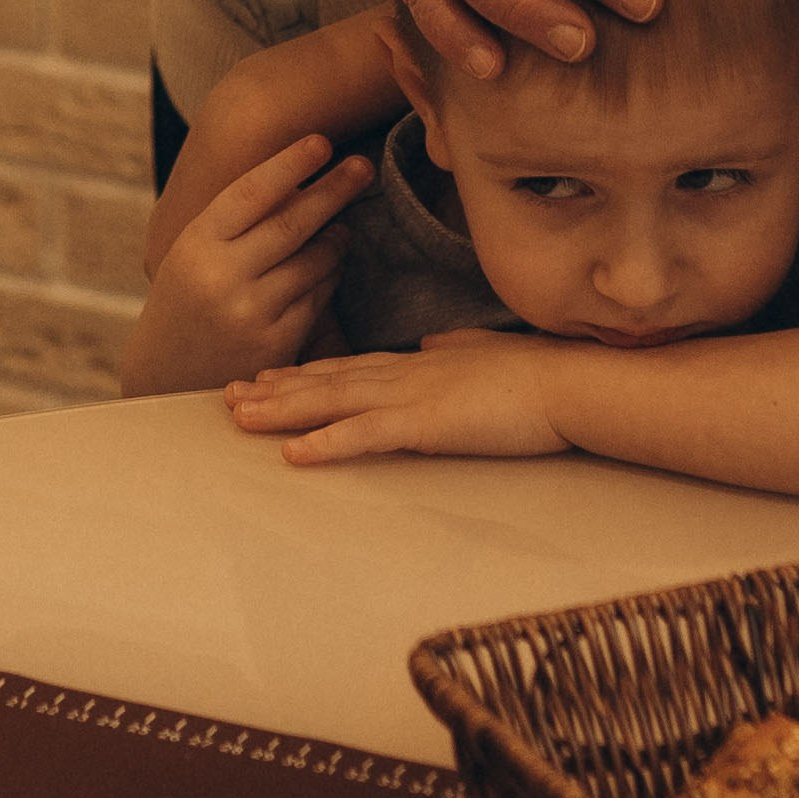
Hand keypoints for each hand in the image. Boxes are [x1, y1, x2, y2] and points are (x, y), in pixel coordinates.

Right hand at [123, 135, 374, 396]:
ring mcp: (248, 314)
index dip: (289, 164)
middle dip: (334, 190)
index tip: (322, 141)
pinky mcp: (275, 345)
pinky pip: (319, 296)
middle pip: (291, 223)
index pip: (250, 193)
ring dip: (336, 238)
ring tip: (341, 226)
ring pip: (314, 260)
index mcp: (195, 245)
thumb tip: (304, 174)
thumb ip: (239, 219)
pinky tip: (330, 266)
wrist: (166, 375)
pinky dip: (330, 275)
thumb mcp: (196, 252)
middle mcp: (219, 279)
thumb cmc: (190, 295)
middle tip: (364, 165)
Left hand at [224, 328, 572, 464]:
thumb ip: (454, 349)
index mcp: (421, 361)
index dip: (304, 373)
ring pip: (334, 400)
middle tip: (228, 395)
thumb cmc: (538, 375)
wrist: (571, 381)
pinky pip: (366, 434)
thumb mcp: (487, 354)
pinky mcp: (428, 423)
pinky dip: (327, 442)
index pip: (350, 366)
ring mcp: (414, 395)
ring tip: (239, 416)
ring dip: (284, 410)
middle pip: (328, 380)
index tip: (265, 376)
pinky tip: (294, 454)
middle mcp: (407, 371)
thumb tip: (430, 343)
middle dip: (275, 389)